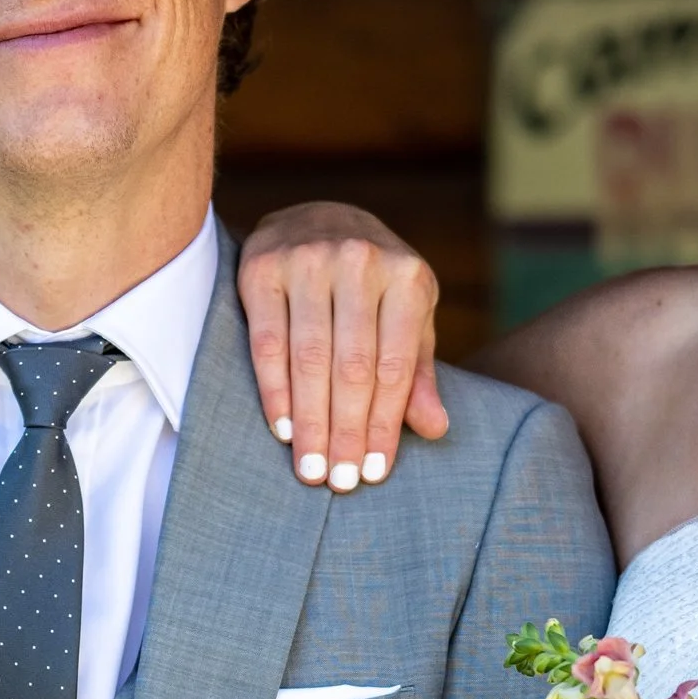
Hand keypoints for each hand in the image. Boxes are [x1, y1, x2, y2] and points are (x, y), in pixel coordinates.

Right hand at [239, 205, 446, 489]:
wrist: (318, 217)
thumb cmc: (373, 283)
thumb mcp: (408, 316)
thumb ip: (419, 371)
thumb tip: (434, 430)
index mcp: (407, 276)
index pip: (395, 366)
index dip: (385, 425)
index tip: (375, 473)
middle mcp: (360, 261)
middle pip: (352, 367)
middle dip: (346, 431)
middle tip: (338, 481)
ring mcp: (308, 259)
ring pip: (309, 358)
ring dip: (310, 421)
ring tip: (310, 468)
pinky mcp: (263, 267)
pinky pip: (267, 342)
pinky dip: (274, 390)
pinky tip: (282, 429)